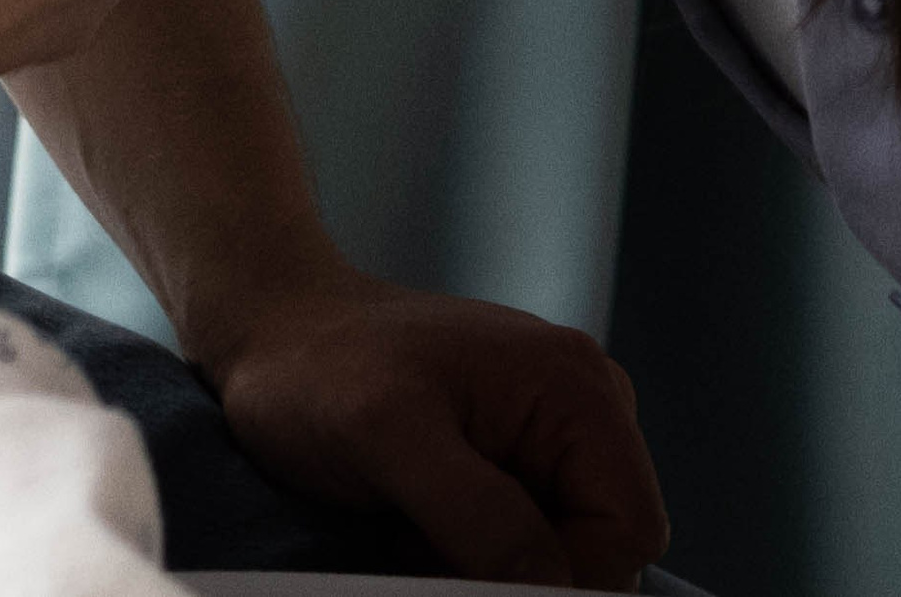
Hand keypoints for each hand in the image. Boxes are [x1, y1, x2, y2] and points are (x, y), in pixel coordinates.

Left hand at [208, 268, 668, 590]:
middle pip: (601, 550)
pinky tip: (418, 526)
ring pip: (559, 555)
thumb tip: (556, 591)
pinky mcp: (511, 459)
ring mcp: (547, 432)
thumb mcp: (390, 439)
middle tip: (430, 545)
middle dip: (521, 574)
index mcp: (577, 386)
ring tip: (416, 529)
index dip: (567, 580)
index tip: (471, 573)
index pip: (630, 533)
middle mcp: (580, 406)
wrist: (271, 330)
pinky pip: (521, 542)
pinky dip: (471, 556)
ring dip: (490, 568)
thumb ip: (481, 514)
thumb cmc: (320, 368)